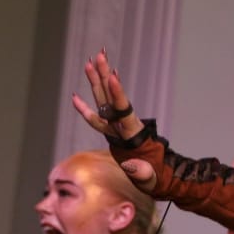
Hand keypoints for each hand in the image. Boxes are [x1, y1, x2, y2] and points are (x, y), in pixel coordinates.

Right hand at [71, 50, 157, 189]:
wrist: (157, 176)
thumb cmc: (154, 177)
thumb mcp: (150, 177)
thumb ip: (142, 172)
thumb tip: (133, 166)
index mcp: (133, 133)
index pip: (124, 109)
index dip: (117, 93)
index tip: (114, 75)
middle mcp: (124, 125)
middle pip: (111, 98)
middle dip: (104, 77)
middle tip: (100, 56)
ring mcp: (117, 127)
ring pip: (104, 101)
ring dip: (98, 82)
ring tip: (91, 61)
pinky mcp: (112, 131)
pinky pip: (98, 116)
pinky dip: (87, 106)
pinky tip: (76, 96)